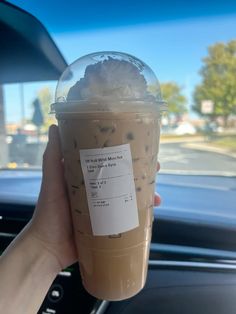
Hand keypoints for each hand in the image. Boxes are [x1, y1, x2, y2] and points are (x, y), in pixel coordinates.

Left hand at [28, 125, 161, 270]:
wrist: (48, 247)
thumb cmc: (48, 211)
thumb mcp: (51, 181)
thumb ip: (52, 157)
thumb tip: (55, 126)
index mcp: (87, 178)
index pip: (110, 162)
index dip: (125, 154)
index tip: (140, 148)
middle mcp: (98, 190)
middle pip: (124, 178)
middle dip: (142, 174)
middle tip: (156, 170)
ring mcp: (104, 208)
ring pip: (129, 197)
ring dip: (145, 196)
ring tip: (157, 198)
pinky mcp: (108, 225)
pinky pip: (127, 217)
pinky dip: (140, 215)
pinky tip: (150, 215)